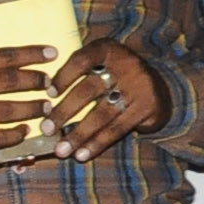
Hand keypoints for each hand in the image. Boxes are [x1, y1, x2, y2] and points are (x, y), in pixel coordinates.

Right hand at [0, 47, 54, 162]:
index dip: (30, 53)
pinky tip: (24, 131)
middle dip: (36, 81)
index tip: (52, 52)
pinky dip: (15, 134)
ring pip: (7, 110)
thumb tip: (14, 62)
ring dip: (31, 109)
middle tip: (50, 84)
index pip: (0, 56)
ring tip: (44, 107)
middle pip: (8, 81)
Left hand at [47, 38, 170, 161]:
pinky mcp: (147, 108)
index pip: (82, 60)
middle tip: (46, 129)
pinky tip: (81, 154)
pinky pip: (117, 129)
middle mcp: (125, 65)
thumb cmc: (115, 76)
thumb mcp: (100, 63)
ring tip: (61, 150)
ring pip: (102, 114)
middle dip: (64, 112)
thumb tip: (42, 96)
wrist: (160, 86)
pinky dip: (96, 143)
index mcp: (108, 49)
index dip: (64, 76)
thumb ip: (76, 71)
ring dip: (79, 134)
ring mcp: (139, 87)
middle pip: (89, 90)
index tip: (48, 94)